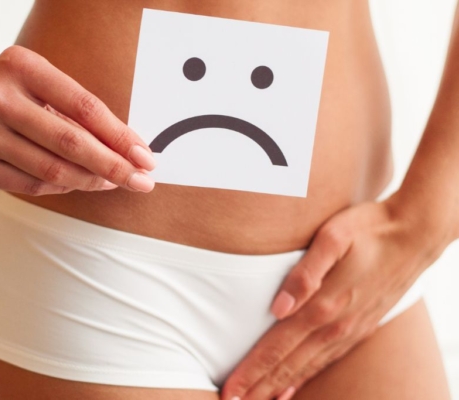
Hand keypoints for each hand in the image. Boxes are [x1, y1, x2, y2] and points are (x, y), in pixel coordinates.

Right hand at [0, 45, 155, 194]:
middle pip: (72, 144)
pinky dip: (64, 188)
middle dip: (114, 167)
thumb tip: (130, 149)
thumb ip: (79, 113)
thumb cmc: (10, 93)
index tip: (145, 157)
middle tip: (142, 181)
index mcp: (22, 67)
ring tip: (114, 181)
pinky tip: (81, 183)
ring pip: (54, 171)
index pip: (85, 107)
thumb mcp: (40, 84)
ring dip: (92, 181)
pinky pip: (32, 186)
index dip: (121, 137)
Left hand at [221, 198, 445, 399]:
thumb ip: (305, 274)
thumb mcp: (333, 239)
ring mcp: (350, 330)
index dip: (252, 370)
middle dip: (258, 386)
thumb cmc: (368, 230)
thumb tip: (277, 308)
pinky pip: (327, 361)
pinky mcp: (360, 328)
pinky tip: (293, 387)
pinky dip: (305, 378)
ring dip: (278, 387)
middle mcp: (335, 326)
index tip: (230, 390)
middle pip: (288, 365)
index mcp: (323, 305)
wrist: (414, 234)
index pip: (277, 347)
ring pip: (306, 368)